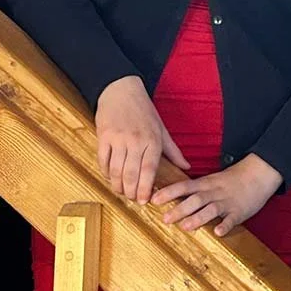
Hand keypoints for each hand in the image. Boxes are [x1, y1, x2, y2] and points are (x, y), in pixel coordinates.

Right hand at [94, 76, 190, 202]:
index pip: (149, 170)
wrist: (121, 90)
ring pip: (116, 170)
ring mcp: (118, 139)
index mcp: (153, 140)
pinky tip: (110, 177)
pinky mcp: (103, 137)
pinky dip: (105, 172)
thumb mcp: (162, 128)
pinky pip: (103, 160)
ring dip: (117, 185)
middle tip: (132, 199)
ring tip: (121, 191)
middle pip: (131, 174)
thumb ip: (173, 151)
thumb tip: (187, 167)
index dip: (146, 188)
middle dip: (131, 192)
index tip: (144, 201)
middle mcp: (135, 141)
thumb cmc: (144, 110)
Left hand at [152, 154, 282, 236]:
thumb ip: (194, 188)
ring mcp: (227, 202)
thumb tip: (170, 196)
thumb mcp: (212, 180)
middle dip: (180, 209)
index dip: (169, 193)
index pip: (184, 187)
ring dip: (198, 218)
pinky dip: (225, 225)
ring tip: (185, 227)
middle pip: (195, 199)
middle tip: (165, 219)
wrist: (259, 172)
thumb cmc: (232, 179)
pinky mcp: (239, 211)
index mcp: (206, 184)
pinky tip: (218, 232)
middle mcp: (214, 192)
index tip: (154, 199)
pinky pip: (232, 219)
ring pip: (211, 209)